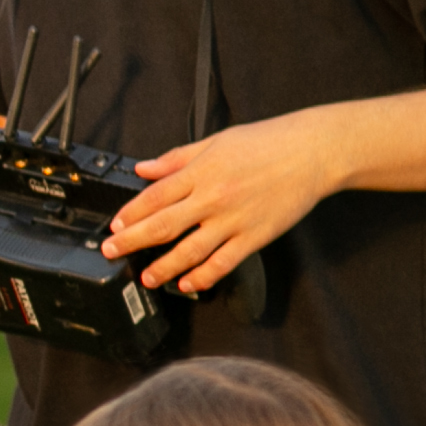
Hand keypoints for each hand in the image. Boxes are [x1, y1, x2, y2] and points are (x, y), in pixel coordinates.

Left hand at [104, 112, 344, 293]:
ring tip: (147, 277)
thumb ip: (176, 158)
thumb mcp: (216, 142)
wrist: (313, 152)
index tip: (114, 225)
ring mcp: (234, 220)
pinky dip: (203, 276)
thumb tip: (144, 168)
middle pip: (163, 225)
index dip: (130, 213)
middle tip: (111, 252)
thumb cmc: (267, 143)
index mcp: (201, 172)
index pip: (154, 196)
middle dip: (132, 241)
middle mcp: (213, 197)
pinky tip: (188, 283)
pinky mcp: (254, 236)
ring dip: (163, 267)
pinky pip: (223, 262)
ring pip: (190, 250)